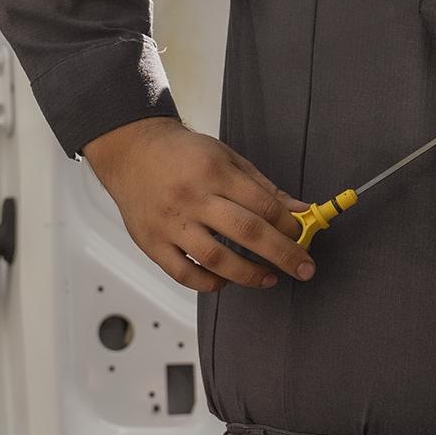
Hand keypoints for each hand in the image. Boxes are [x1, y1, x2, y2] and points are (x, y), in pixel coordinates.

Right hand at [82, 116, 315, 291]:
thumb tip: (300, 211)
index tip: (303, 236)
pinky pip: (184, 274)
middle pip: (246, 232)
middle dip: (282, 254)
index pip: (261, 205)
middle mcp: (192, 198)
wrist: (131, 151)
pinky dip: (210, 283)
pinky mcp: (152, 243)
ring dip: (249, 274)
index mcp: (214, 172)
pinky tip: (227, 280)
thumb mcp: (228, 158)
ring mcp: (170, 223)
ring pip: (215, 259)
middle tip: (304, 268)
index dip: (288, 225)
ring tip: (269, 279)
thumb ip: (264, 188)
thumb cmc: (183, 154)